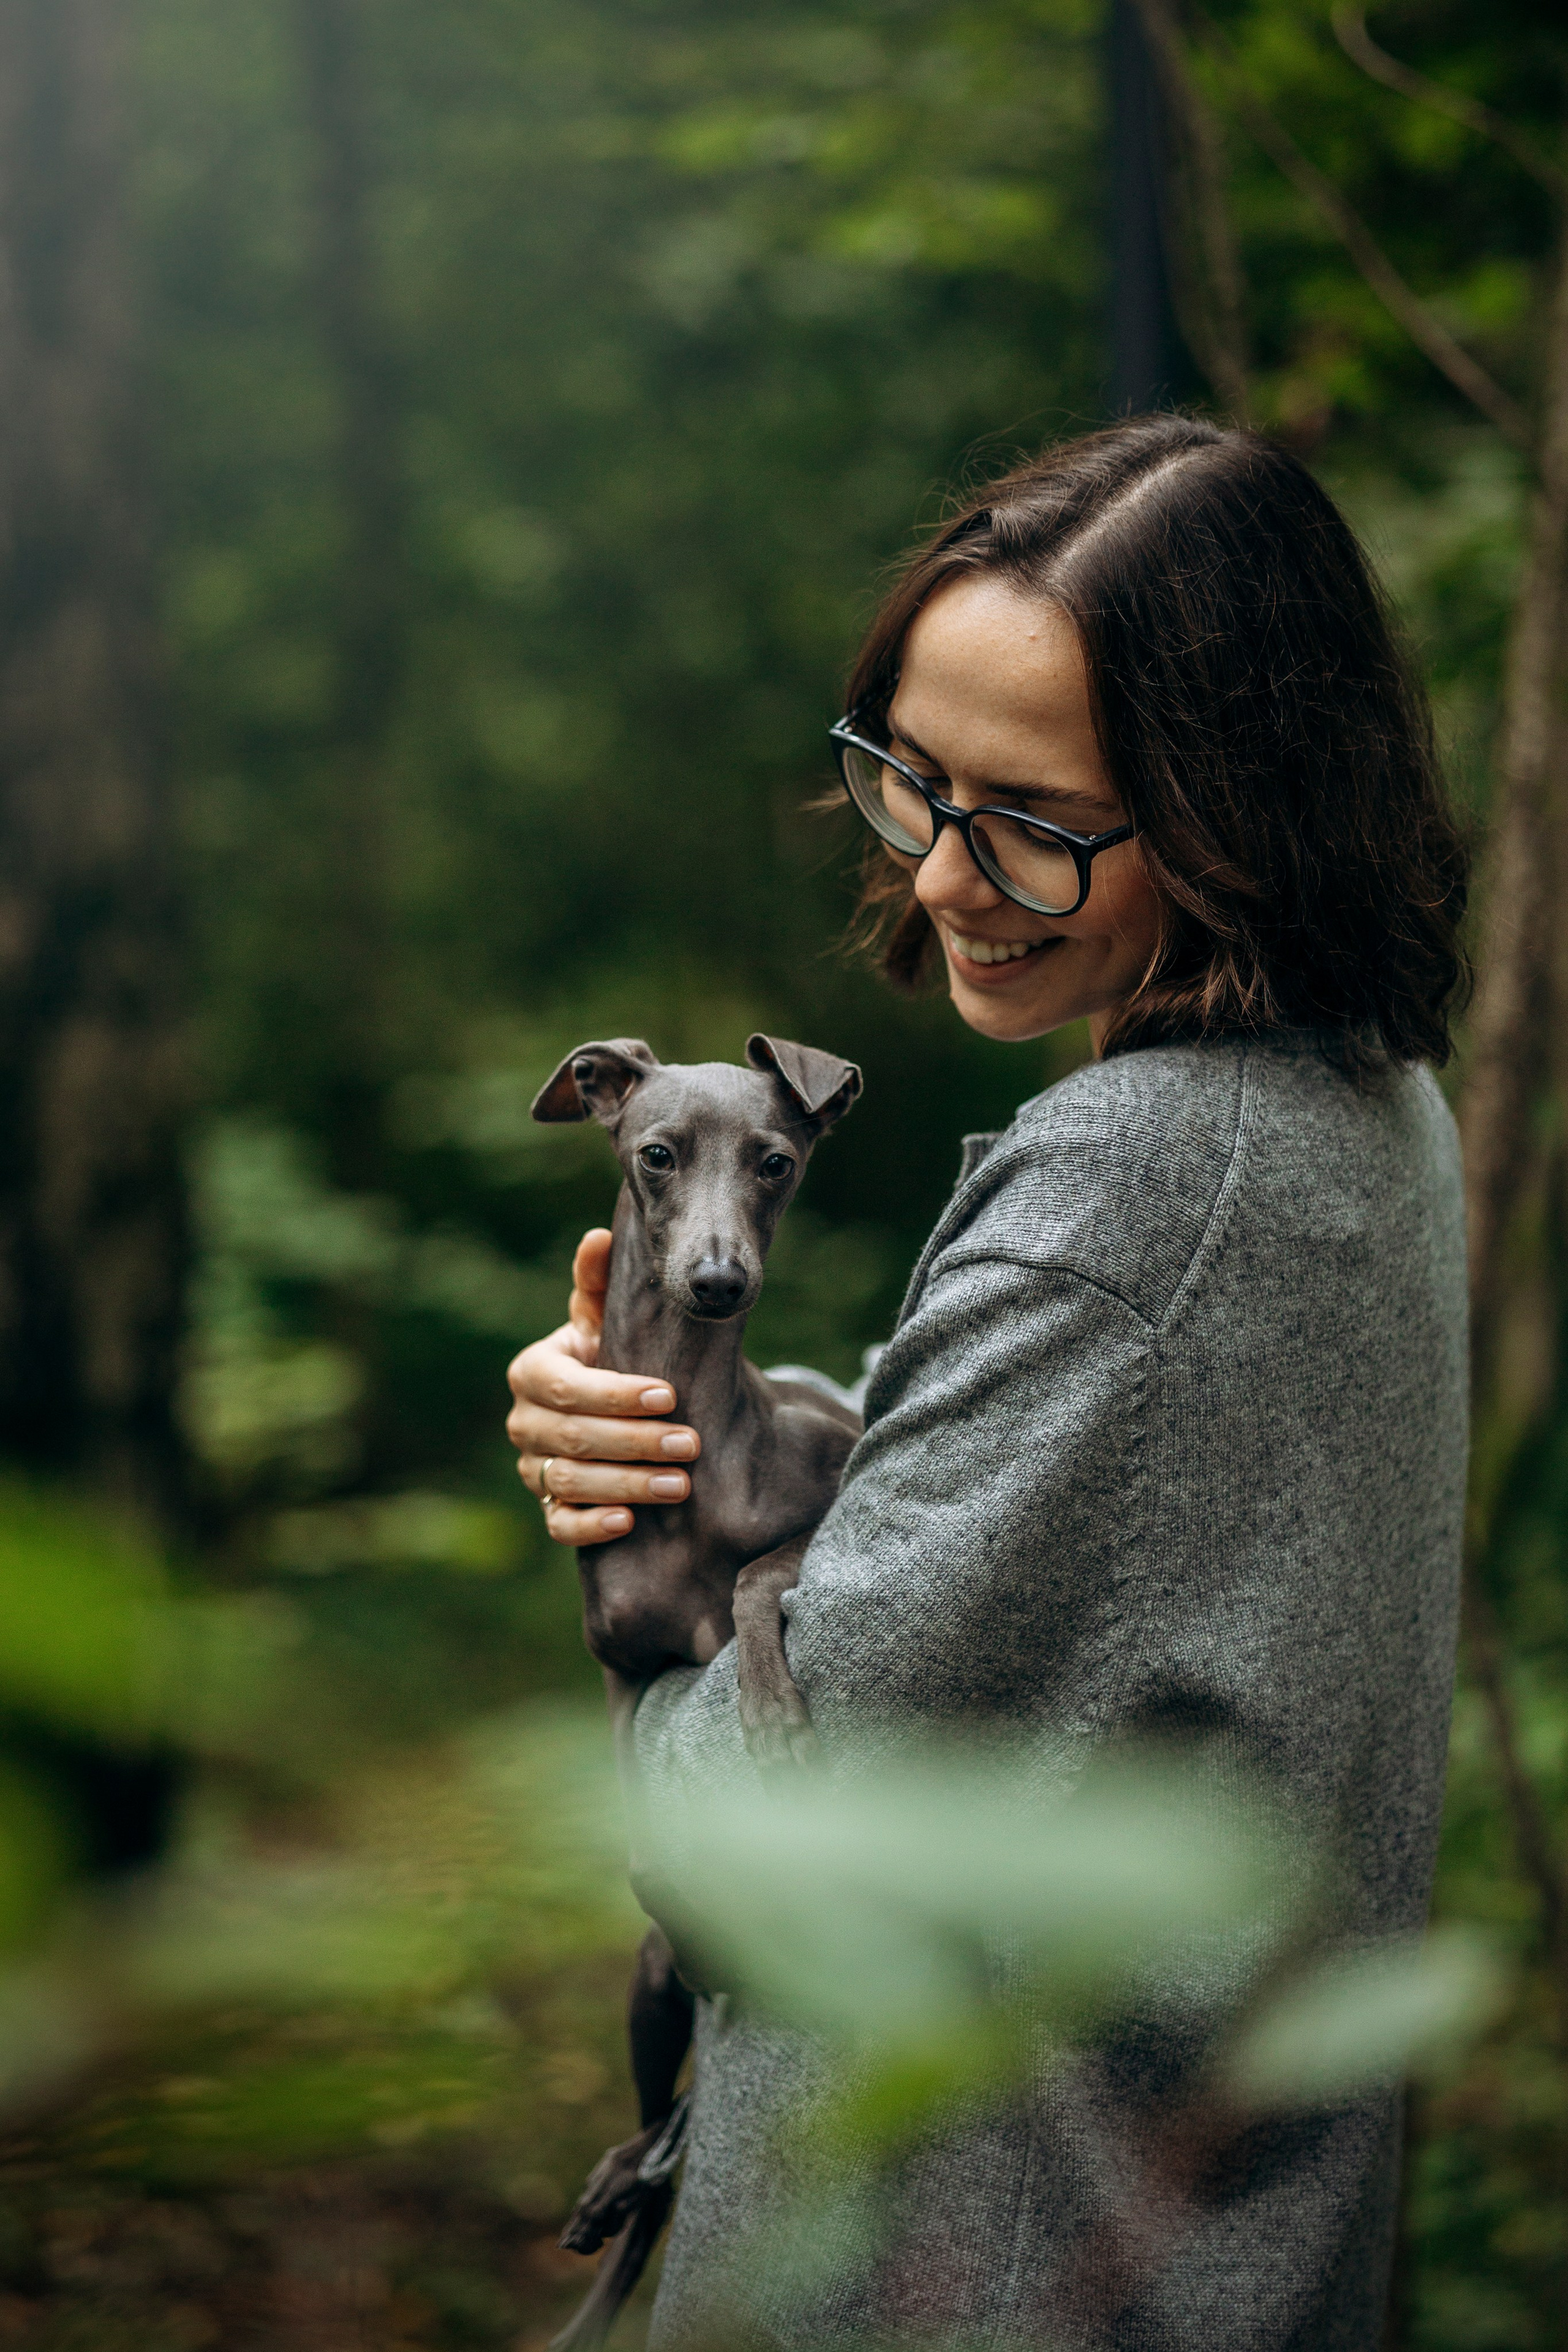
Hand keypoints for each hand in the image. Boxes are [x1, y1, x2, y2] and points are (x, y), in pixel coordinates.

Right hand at [506, 1228, 700, 1546]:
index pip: (567, 1388)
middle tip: (689, 1444)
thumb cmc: (610, 1353)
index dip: (615, 1394)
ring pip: (570, 1482)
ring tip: (680, 1485)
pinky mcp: (548, 1507)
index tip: (668, 1395)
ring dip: (627, 1484)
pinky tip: (629, 1522)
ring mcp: (533, 1468)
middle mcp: (524, 1422)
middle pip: (572, 1438)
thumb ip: (598, 1283)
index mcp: (532, 1372)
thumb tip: (600, 1235)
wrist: (614, 1407)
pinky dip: (591, 1526)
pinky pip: (560, 1524)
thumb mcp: (606, 1319)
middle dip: (635, 1442)